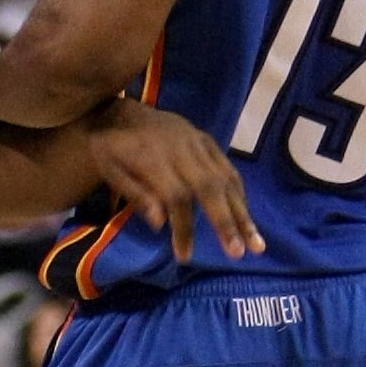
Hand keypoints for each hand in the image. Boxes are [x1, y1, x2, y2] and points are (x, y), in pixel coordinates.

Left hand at [88, 99, 263, 262]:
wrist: (120, 110)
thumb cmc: (111, 148)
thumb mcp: (110, 170)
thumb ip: (135, 194)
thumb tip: (160, 223)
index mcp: (154, 157)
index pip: (176, 196)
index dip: (183, 227)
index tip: (185, 256)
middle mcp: (182, 148)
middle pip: (210, 186)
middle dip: (226, 222)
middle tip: (238, 253)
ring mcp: (198, 142)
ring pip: (225, 178)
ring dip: (242, 212)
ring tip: (255, 243)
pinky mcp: (206, 140)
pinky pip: (228, 168)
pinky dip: (239, 195)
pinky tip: (245, 218)